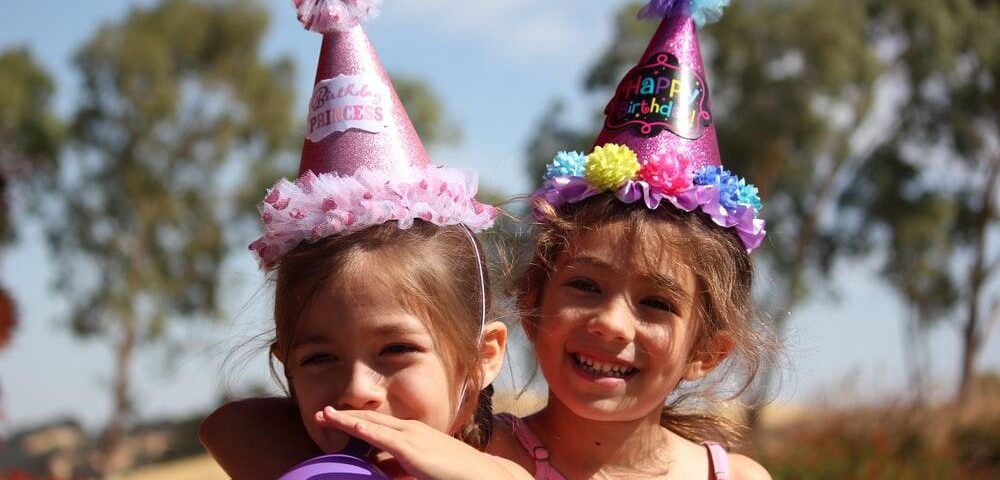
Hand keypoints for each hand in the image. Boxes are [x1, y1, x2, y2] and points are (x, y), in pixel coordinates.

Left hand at [314, 407, 528, 479]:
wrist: (479, 474)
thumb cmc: (453, 473)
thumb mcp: (421, 469)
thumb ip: (401, 467)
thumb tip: (379, 469)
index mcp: (413, 433)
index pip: (378, 424)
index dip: (355, 420)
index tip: (334, 418)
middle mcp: (410, 429)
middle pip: (370, 419)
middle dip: (344, 415)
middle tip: (320, 413)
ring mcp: (411, 436)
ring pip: (371, 424)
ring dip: (346, 419)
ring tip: (323, 416)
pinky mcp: (411, 448)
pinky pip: (381, 437)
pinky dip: (362, 429)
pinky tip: (348, 425)